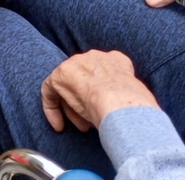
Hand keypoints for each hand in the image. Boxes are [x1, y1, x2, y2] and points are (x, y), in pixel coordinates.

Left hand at [41, 51, 158, 132]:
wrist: (121, 104)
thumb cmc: (134, 108)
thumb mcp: (134, 97)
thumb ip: (122, 95)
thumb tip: (118, 108)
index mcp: (118, 61)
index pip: (106, 73)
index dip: (102, 93)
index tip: (103, 110)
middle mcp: (96, 57)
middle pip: (85, 79)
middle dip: (87, 102)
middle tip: (91, 122)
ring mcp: (77, 63)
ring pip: (69, 85)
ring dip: (73, 108)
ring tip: (82, 126)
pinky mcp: (60, 75)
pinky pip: (50, 90)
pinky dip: (52, 108)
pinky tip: (58, 124)